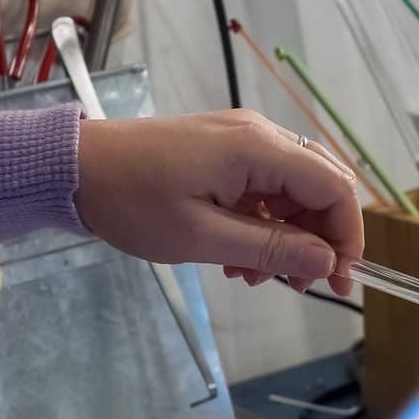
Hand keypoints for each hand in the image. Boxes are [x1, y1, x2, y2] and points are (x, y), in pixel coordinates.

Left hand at [75, 109, 362, 294]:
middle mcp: (260, 135)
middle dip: (321, 239)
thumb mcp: (203, 237)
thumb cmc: (132, 202)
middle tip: (299, 283)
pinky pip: (267, 188)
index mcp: (259, 149)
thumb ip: (272, 249)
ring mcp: (243, 140)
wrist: (71, 168)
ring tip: (258, 277)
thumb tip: (327, 262)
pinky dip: (266, 225)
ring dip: (290, 237)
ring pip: (296, 191)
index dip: (347, 236)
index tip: (338, 281)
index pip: (335, 188)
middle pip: (322, 186)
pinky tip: (239, 257)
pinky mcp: (225, 151)